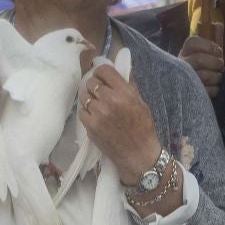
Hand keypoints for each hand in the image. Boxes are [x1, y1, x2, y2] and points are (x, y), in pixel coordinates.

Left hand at [78, 61, 160, 177]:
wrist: (138, 154)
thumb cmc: (143, 128)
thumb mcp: (140, 102)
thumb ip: (128, 87)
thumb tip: (117, 72)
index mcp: (124, 92)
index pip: (104, 70)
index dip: (101, 73)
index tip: (102, 78)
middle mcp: (110, 100)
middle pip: (91, 82)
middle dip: (95, 87)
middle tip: (100, 94)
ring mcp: (98, 113)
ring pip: (84, 96)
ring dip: (89, 99)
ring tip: (97, 106)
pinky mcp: (90, 126)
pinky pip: (81, 112)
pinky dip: (87, 113)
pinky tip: (95, 117)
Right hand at [179, 35, 224, 97]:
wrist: (188, 93)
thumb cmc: (201, 70)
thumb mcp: (204, 54)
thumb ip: (211, 41)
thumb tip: (218, 24)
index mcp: (184, 53)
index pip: (191, 42)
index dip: (208, 45)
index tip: (218, 51)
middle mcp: (181, 65)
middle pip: (198, 59)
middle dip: (215, 62)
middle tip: (221, 65)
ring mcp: (184, 80)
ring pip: (204, 76)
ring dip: (216, 76)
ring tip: (218, 77)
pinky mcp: (189, 94)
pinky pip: (207, 91)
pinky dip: (215, 89)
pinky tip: (215, 88)